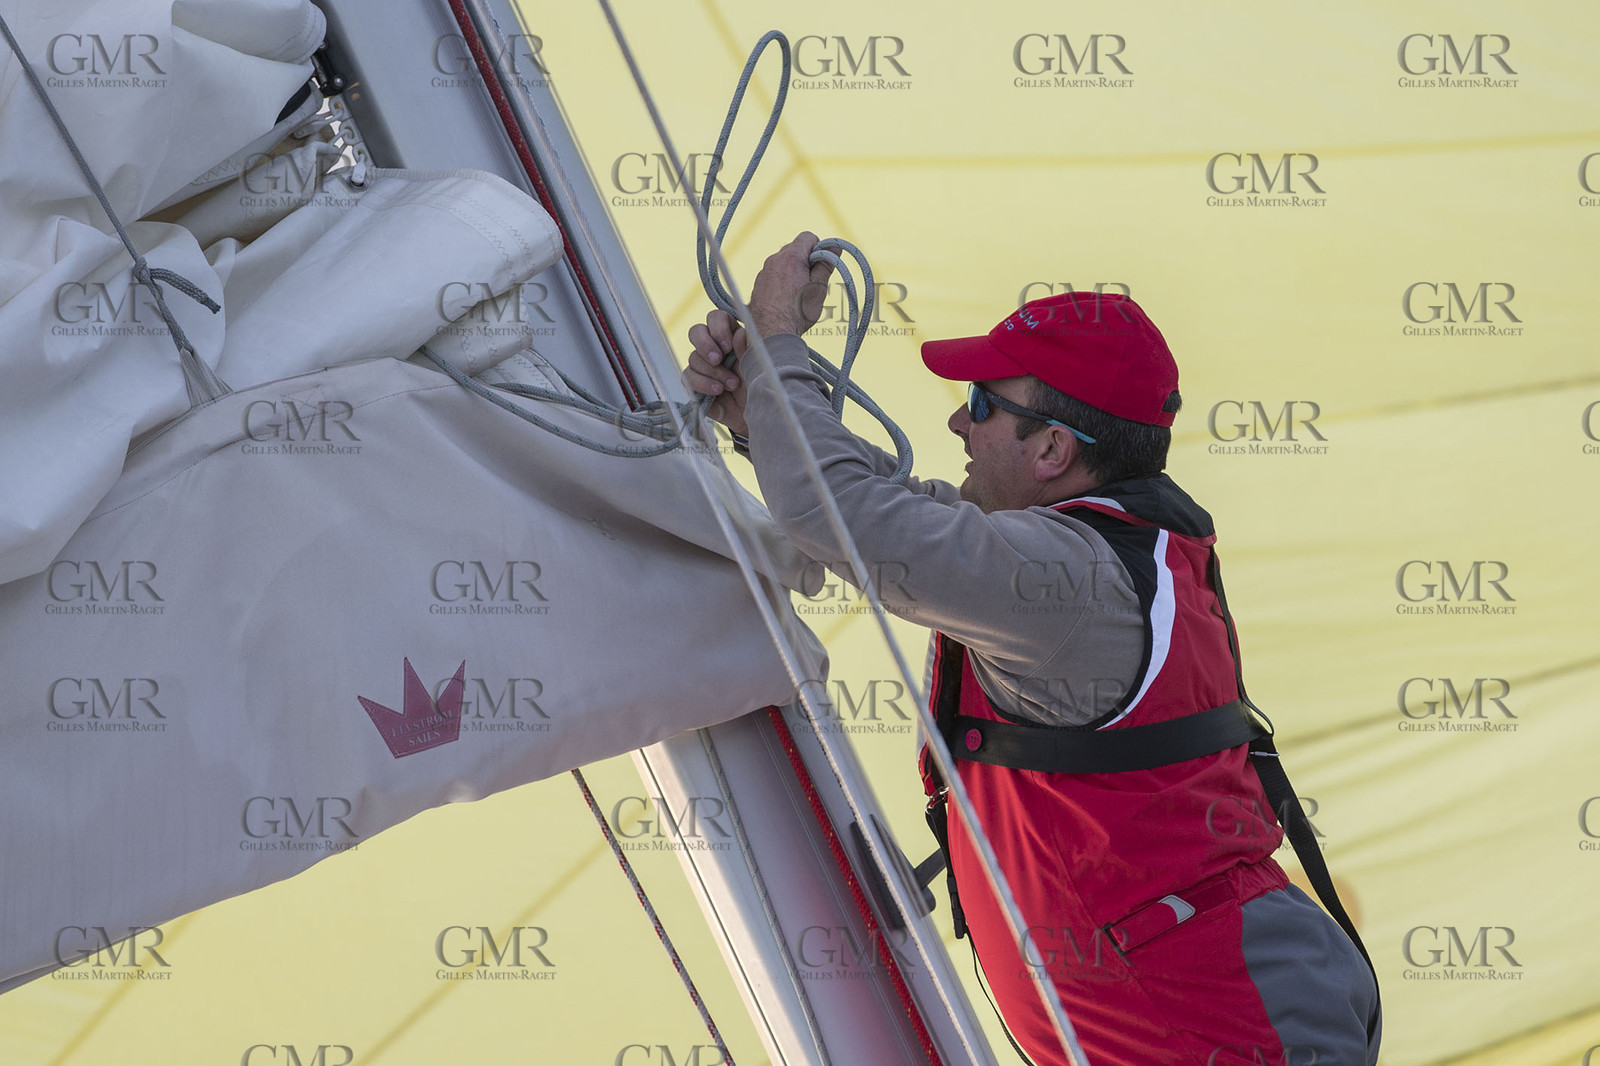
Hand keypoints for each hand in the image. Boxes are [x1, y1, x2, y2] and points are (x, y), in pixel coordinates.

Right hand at [685, 308, 749, 434]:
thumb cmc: (761, 384)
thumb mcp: (758, 364)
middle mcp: (714, 347)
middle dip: (705, 345)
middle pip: (696, 332)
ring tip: (732, 384)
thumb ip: (748, 348)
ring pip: (693, 357)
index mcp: (730, 335)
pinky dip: (702, 383)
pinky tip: (717, 390)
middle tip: (718, 359)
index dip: (718, 329)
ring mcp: (703, 365)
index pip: (716, 318)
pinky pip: (687, 377)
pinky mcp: (695, 383)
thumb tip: (739, 334)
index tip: (728, 346)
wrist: (758, 412)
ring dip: (713, 371)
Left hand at [749, 231, 832, 337]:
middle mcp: (774, 259)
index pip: (808, 237)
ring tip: (798, 294)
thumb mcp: (818, 288)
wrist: (771, 333)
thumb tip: (835, 247)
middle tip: (812, 281)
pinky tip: (786, 300)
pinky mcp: (758, 284)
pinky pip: (774, 274)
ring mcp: (764, 272)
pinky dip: (782, 281)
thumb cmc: (797, 312)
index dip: (819, 248)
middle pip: (795, 249)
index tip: (822, 265)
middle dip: (806, 260)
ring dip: (793, 271)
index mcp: (791, 257)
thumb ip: (826, 265)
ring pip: (784, 262)